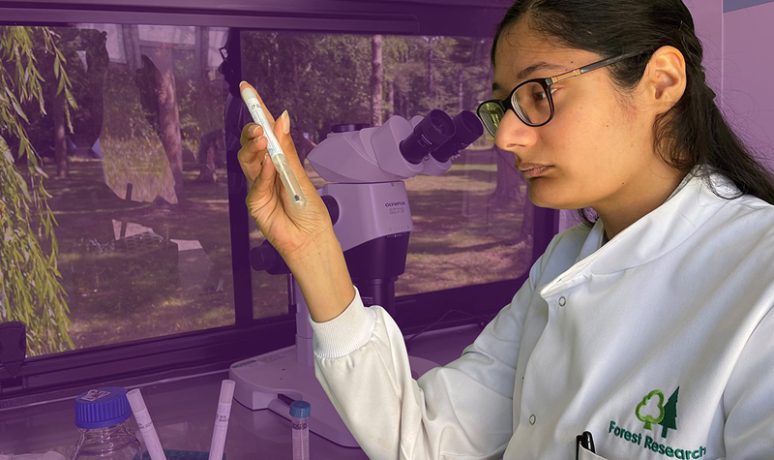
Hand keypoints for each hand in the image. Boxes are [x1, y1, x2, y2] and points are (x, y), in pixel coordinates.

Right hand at [236, 94, 333, 266]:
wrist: (310, 238)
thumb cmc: (309, 210)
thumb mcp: (300, 174)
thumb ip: (287, 148)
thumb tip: (282, 118)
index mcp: (280, 160)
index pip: (267, 131)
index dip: (257, 110)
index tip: (248, 90)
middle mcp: (266, 170)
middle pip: (252, 144)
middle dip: (252, 131)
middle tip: (258, 126)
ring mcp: (258, 185)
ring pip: (247, 160)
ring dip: (253, 147)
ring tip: (261, 141)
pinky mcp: (254, 201)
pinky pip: (255, 182)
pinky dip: (262, 173)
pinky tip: (269, 167)